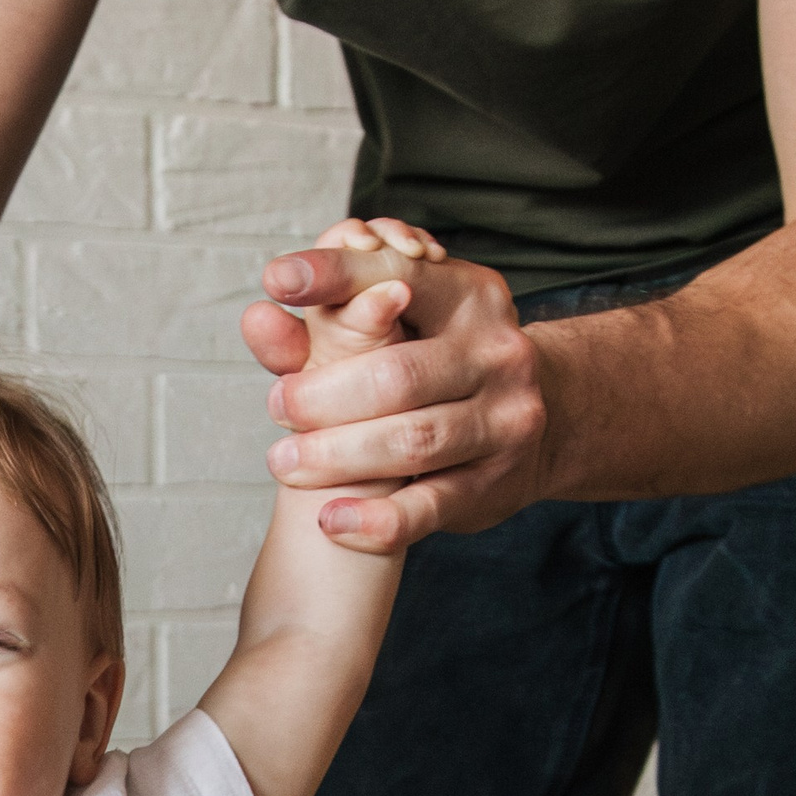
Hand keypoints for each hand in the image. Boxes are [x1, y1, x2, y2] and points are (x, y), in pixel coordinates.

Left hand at [243, 216, 550, 551]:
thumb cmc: (440, 368)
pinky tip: (331, 520)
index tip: (278, 279)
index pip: (395, 274)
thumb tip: (254, 320)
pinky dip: (374, 520)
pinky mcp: (494, 484)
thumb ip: (327, 325)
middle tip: (276, 406)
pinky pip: (428, 506)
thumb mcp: (402, 328)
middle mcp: (497, 352)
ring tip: (284, 463)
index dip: (335, 276)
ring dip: (336, 456)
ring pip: (411, 440)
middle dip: (323, 394)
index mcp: (470, 296)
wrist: (541, 424)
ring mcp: (504, 420)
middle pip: (397, 375)